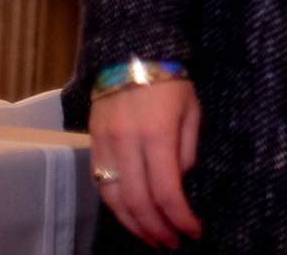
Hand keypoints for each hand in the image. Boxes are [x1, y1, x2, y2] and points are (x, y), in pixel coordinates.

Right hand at [87, 77, 203, 247]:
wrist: (132, 51)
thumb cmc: (171, 79)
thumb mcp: (192, 110)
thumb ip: (186, 150)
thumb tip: (178, 183)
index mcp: (157, 134)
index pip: (166, 191)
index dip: (180, 218)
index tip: (194, 231)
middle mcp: (126, 144)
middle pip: (137, 203)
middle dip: (156, 230)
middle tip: (172, 243)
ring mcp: (105, 145)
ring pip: (113, 200)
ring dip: (133, 225)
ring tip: (152, 237)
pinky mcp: (92, 144)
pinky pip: (101, 185)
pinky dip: (116, 206)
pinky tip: (131, 215)